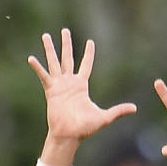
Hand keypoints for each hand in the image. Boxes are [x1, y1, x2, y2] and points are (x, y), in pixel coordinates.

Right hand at [29, 28, 135, 159]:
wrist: (69, 135)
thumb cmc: (85, 128)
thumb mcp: (104, 117)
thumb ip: (118, 111)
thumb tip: (135, 109)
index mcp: (81, 86)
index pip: (86, 65)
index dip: (89, 53)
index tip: (90, 42)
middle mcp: (70, 82)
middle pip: (68, 58)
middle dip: (67, 44)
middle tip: (65, 30)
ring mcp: (59, 85)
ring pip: (54, 62)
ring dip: (50, 49)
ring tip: (46, 36)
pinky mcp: (50, 91)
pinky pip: (43, 76)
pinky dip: (38, 68)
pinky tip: (31, 58)